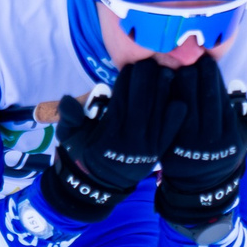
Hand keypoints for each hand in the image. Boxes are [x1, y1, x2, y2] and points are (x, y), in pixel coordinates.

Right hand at [39, 58, 187, 223]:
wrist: (100, 185)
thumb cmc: (83, 153)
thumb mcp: (69, 137)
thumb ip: (69, 118)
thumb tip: (66, 100)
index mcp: (108, 134)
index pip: (121, 99)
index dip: (127, 79)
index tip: (130, 64)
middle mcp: (130, 141)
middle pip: (143, 101)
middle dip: (147, 78)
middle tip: (150, 61)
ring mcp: (148, 147)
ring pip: (159, 111)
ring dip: (164, 88)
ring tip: (165, 71)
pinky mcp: (159, 151)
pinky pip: (172, 128)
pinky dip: (176, 111)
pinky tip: (180, 95)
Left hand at [156, 55, 246, 231]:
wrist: (198, 185)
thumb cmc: (222, 153)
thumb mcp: (244, 138)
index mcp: (230, 135)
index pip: (221, 96)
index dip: (212, 75)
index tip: (206, 60)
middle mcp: (211, 140)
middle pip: (203, 96)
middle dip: (197, 72)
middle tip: (190, 57)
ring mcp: (188, 144)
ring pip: (184, 101)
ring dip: (179, 80)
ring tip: (176, 65)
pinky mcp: (169, 145)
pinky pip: (167, 114)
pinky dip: (164, 95)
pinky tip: (161, 81)